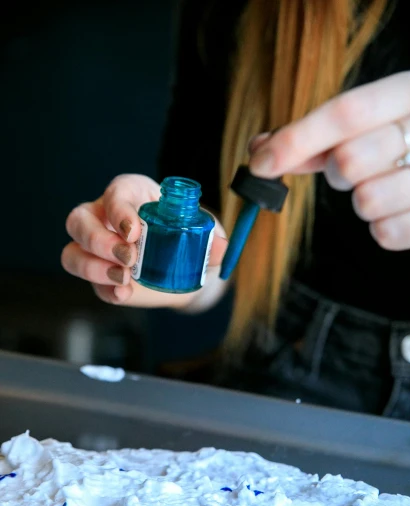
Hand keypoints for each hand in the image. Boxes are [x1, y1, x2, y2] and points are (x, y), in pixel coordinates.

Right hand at [62, 174, 227, 308]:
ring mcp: (96, 249)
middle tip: (130, 258)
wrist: (183, 266)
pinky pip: (89, 284)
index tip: (134, 231)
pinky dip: (104, 290)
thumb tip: (222, 248)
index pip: (115, 194)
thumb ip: (210, 238)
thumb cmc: (186, 235)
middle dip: (100, 241)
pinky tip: (123, 293)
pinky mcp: (99, 275)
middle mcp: (103, 217)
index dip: (119, 210)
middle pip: (79, 221)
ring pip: (73, 253)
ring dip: (93, 268)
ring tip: (124, 278)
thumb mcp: (201, 232)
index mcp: (129, 194)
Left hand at [249, 70, 409, 255]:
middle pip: (350, 161)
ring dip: (364, 207)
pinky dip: (386, 231)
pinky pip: (389, 234)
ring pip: (368, 202)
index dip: (296, 139)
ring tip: (392, 195)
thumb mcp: (380, 130)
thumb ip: (319, 140)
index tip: (258, 163)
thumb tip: (259, 151)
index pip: (345, 112)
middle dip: (339, 177)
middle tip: (358, 175)